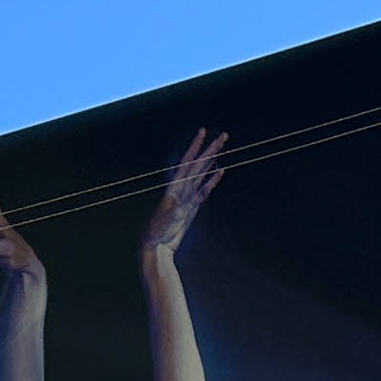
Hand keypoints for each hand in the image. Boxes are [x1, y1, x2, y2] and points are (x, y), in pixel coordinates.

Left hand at [142, 130, 227, 260]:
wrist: (156, 248)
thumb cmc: (156, 235)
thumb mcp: (162, 221)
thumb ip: (169, 210)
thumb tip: (174, 199)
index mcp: (174, 189)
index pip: (188, 164)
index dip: (195, 148)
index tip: (203, 132)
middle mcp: (181, 189)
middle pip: (198, 165)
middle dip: (210, 149)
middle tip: (224, 135)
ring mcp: (187, 197)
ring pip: (201, 174)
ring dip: (211, 159)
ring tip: (222, 145)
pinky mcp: (192, 207)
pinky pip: (204, 190)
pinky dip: (212, 180)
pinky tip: (220, 171)